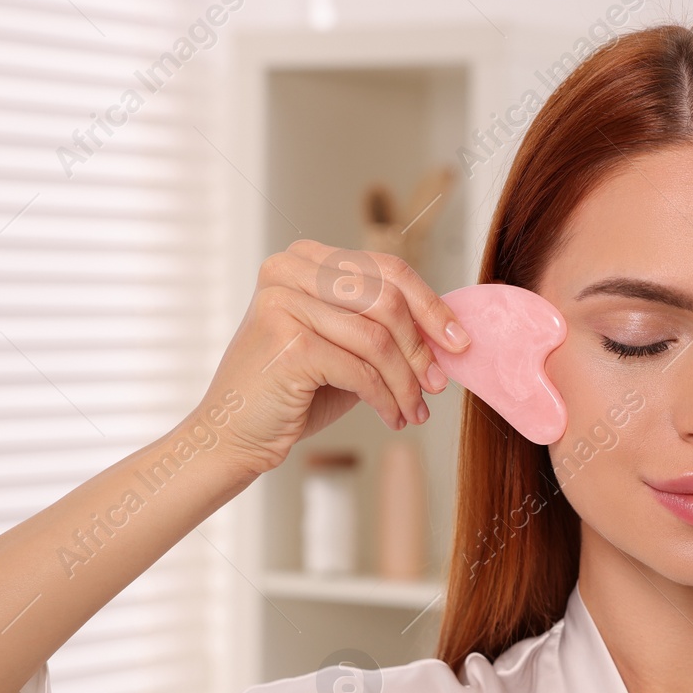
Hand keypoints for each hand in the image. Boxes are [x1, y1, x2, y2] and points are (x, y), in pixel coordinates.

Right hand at [198, 240, 471, 476]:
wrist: (232, 434)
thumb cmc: (292, 392)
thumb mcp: (344, 347)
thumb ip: (384, 327)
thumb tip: (448, 331)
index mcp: (304, 258)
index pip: (386, 268)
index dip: (430, 305)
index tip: (459, 340)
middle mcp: (288, 269)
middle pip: (387, 298)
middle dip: (421, 348)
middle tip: (438, 385)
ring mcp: (284, 302)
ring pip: (377, 338)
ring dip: (405, 382)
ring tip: (415, 410)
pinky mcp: (287, 342)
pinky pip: (360, 369)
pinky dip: (385, 398)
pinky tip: (392, 417)